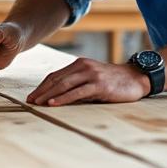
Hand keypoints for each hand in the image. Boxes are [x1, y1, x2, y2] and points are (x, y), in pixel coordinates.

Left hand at [26, 58, 150, 105]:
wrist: (136, 78)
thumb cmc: (113, 81)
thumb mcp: (92, 78)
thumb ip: (77, 83)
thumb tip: (57, 96)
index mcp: (79, 64)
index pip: (55, 75)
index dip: (42, 86)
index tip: (32, 96)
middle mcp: (83, 67)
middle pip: (56, 79)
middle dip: (41, 91)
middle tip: (30, 101)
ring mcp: (91, 75)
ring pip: (64, 84)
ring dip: (49, 94)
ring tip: (38, 103)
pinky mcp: (99, 85)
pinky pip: (77, 92)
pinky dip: (64, 98)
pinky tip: (54, 103)